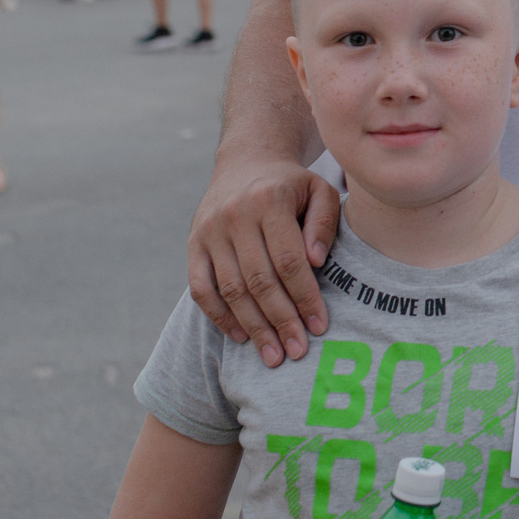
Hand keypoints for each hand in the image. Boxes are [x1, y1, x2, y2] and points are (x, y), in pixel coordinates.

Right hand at [187, 155, 342, 360]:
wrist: (246, 163)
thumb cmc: (291, 185)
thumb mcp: (319, 191)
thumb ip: (324, 224)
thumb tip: (316, 263)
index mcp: (269, 200)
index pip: (288, 260)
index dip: (304, 297)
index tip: (320, 326)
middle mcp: (235, 215)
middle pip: (259, 280)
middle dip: (281, 320)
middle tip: (297, 351)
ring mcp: (209, 230)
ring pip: (231, 289)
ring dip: (253, 327)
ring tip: (273, 356)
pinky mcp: (193, 244)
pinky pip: (201, 288)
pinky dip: (219, 316)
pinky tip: (241, 337)